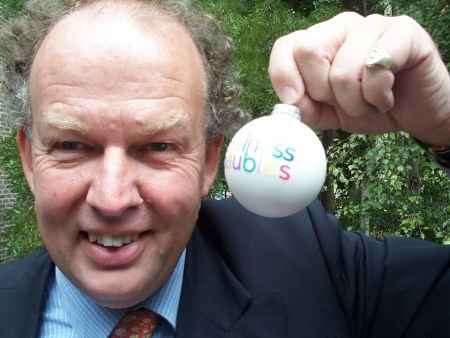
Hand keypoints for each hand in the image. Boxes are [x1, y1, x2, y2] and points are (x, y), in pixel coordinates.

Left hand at [269, 12, 449, 145]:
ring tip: (370, 104)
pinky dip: (377, 96)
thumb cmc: (368, 108)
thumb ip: (303, 107)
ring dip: (355, 103)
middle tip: (345, 102)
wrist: (414, 114)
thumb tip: (288, 102)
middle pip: (308, 51)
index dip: (284, 76)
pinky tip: (387, 98)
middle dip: (323, 93)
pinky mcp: (403, 32)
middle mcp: (341, 27)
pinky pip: (374, 68)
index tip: (295, 102)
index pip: (285, 47)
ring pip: (342, 69)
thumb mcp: (327, 114)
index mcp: (319, 42)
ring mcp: (372, 25)